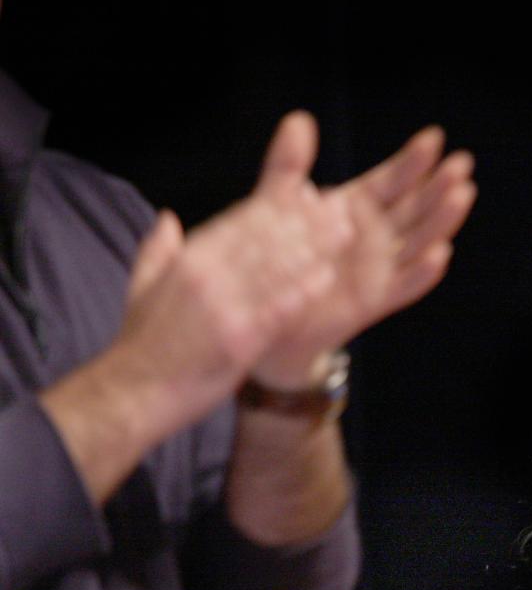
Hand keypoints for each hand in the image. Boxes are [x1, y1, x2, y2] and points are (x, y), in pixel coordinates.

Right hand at [41, 112, 352, 504]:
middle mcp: (205, 276)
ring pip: (274, 267)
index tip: (307, 194)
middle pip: (263, 238)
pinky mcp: (236, 339)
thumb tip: (167, 217)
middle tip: (341, 209)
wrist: (130, 395)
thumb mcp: (140, 287)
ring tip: (344, 235)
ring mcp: (222, 306)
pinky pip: (275, 309)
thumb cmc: (140, 347)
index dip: (276, 206)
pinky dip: (301, 291)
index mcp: (187, 261)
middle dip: (305, 222)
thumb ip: (157, 249)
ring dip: (313, 248)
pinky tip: (325, 279)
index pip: (238, 222)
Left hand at [250, 121, 476, 386]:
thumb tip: (300, 120)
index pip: (394, 180)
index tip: (434, 138)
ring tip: (461, 196)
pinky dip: (424, 271)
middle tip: (461, 164)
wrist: (269, 315)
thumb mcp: (279, 205)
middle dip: (440, 186)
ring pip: (421, 241)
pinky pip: (406, 284)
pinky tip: (441, 253)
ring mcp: (381, 268)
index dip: (414, 161)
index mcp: (359, 209)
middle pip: (417, 207)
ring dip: (443, 221)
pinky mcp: (376, 299)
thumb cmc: (279, 259)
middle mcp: (378, 237)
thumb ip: (288, 164)